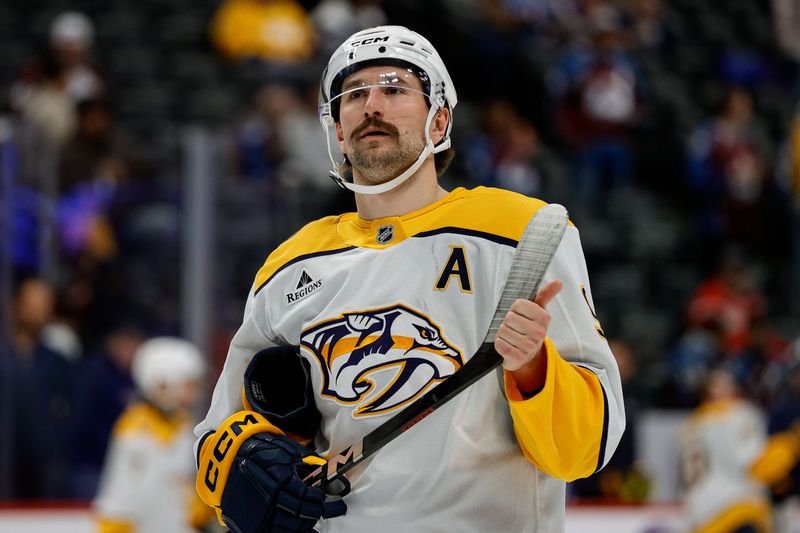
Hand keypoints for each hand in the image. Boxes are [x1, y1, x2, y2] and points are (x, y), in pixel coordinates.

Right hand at [219, 433, 347, 532]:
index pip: (309, 498)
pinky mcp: (249, 522)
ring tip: (315, 520)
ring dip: (306, 526)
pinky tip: (300, 530)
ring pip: (289, 528)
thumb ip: (304, 464)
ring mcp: (259, 513)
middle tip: (334, 510)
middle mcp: (270, 498)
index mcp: (280, 480)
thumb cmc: (259, 451)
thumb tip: (326, 472)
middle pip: (302, 514)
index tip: (333, 501)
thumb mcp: (285, 450)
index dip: (323, 501)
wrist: (226, 458)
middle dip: (320, 513)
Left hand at [494, 279, 562, 375]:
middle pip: (509, 318)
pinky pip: (500, 344)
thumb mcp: (538, 310)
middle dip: (507, 322)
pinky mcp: (518, 358)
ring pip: (503, 331)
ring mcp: (529, 347)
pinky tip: (507, 345)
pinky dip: (499, 343)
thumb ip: (545, 294)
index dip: (514, 309)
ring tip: (511, 337)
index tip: (520, 315)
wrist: (527, 355)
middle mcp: (539, 333)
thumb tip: (558, 282)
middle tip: (515, 328)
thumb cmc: (530, 329)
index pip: (518, 305)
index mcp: (544, 317)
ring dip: (503, 334)